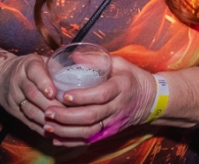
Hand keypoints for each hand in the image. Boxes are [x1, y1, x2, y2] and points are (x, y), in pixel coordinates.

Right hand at [0, 53, 64, 136]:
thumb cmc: (30, 68)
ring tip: (64, 124)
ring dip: (47, 119)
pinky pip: (28, 122)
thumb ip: (59, 67)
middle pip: (33, 95)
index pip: (35, 73)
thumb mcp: (42, 60)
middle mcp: (18, 81)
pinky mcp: (14, 113)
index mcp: (28, 65)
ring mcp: (14, 98)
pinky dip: (42, 129)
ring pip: (30, 111)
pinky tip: (56, 133)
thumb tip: (88, 71)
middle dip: (51, 105)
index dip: (44, 83)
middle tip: (69, 112)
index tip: (53, 92)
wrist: (0, 77)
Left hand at [42, 56, 156, 146]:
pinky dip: (72, 141)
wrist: (151, 99)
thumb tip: (73, 56)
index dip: (82, 97)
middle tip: (48, 111)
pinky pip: (90, 139)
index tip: (64, 94)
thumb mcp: (120, 63)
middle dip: (67, 116)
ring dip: (66, 131)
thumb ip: (97, 60)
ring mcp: (114, 122)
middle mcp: (117, 107)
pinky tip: (56, 138)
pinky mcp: (110, 132)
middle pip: (91, 116)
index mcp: (121, 87)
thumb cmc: (132, 77)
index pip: (101, 95)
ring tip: (48, 125)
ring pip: (89, 131)